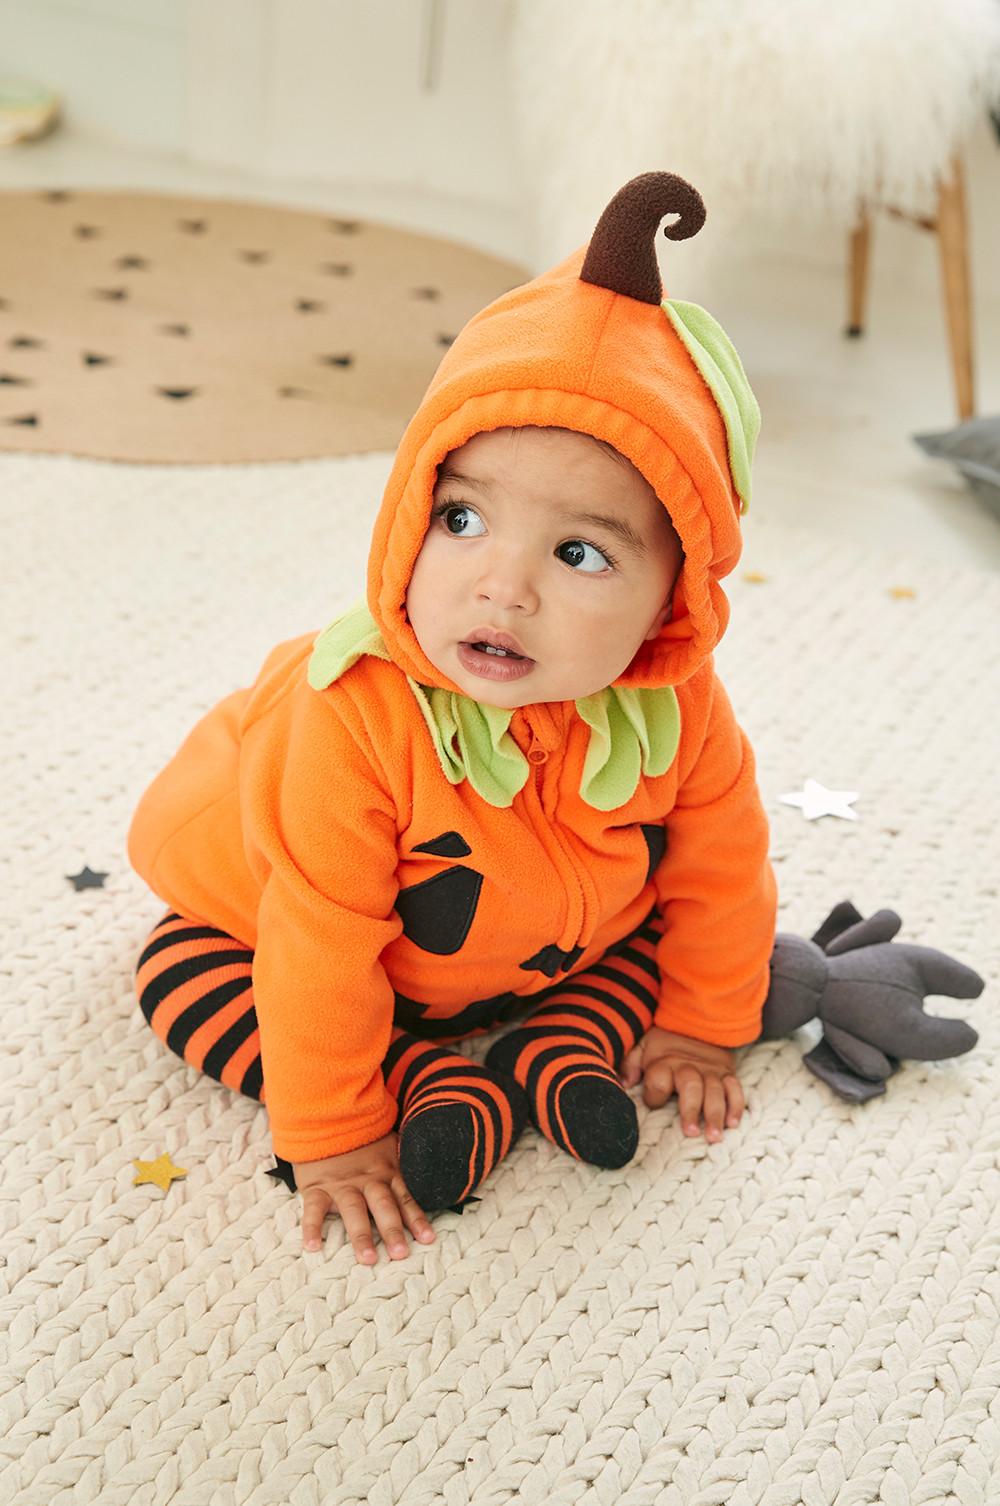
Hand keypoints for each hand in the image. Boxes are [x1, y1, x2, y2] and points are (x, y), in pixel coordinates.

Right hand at [292, 1130, 436, 1263]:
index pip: (405, 1198)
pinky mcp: (317, 1187)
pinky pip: (314, 1209)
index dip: (417, 1219)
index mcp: (387, 1172)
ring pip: (353, 1211)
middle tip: (400, 1254)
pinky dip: (312, 1228)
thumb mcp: (389, 1144)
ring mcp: (342, 1185)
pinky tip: (313, 1247)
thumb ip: (404, 1162)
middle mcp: (367, 1180)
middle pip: (383, 1207)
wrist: (326, 1119)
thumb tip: (433, 1171)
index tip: (428, 1240)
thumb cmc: (362, 1138)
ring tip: (367, 1258)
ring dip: (361, 1235)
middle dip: (392, 1231)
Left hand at [619, 1026, 746, 1142]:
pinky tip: (733, 1123)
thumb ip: (631, 1063)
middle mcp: (689, 1067)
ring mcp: (710, 1071)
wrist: (695, 1020)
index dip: (654, 1096)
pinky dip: (735, 1105)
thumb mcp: (643, 1045)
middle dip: (692, 1111)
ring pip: (715, 1092)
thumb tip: (625, 1083)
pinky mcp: (727, 1072)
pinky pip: (735, 1089)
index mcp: (665, 1062)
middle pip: (691, 1088)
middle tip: (692, 1133)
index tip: (653, 1104)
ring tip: (714, 1136)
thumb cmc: (665, 1042)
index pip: (659, 1082)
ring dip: (716, 1114)